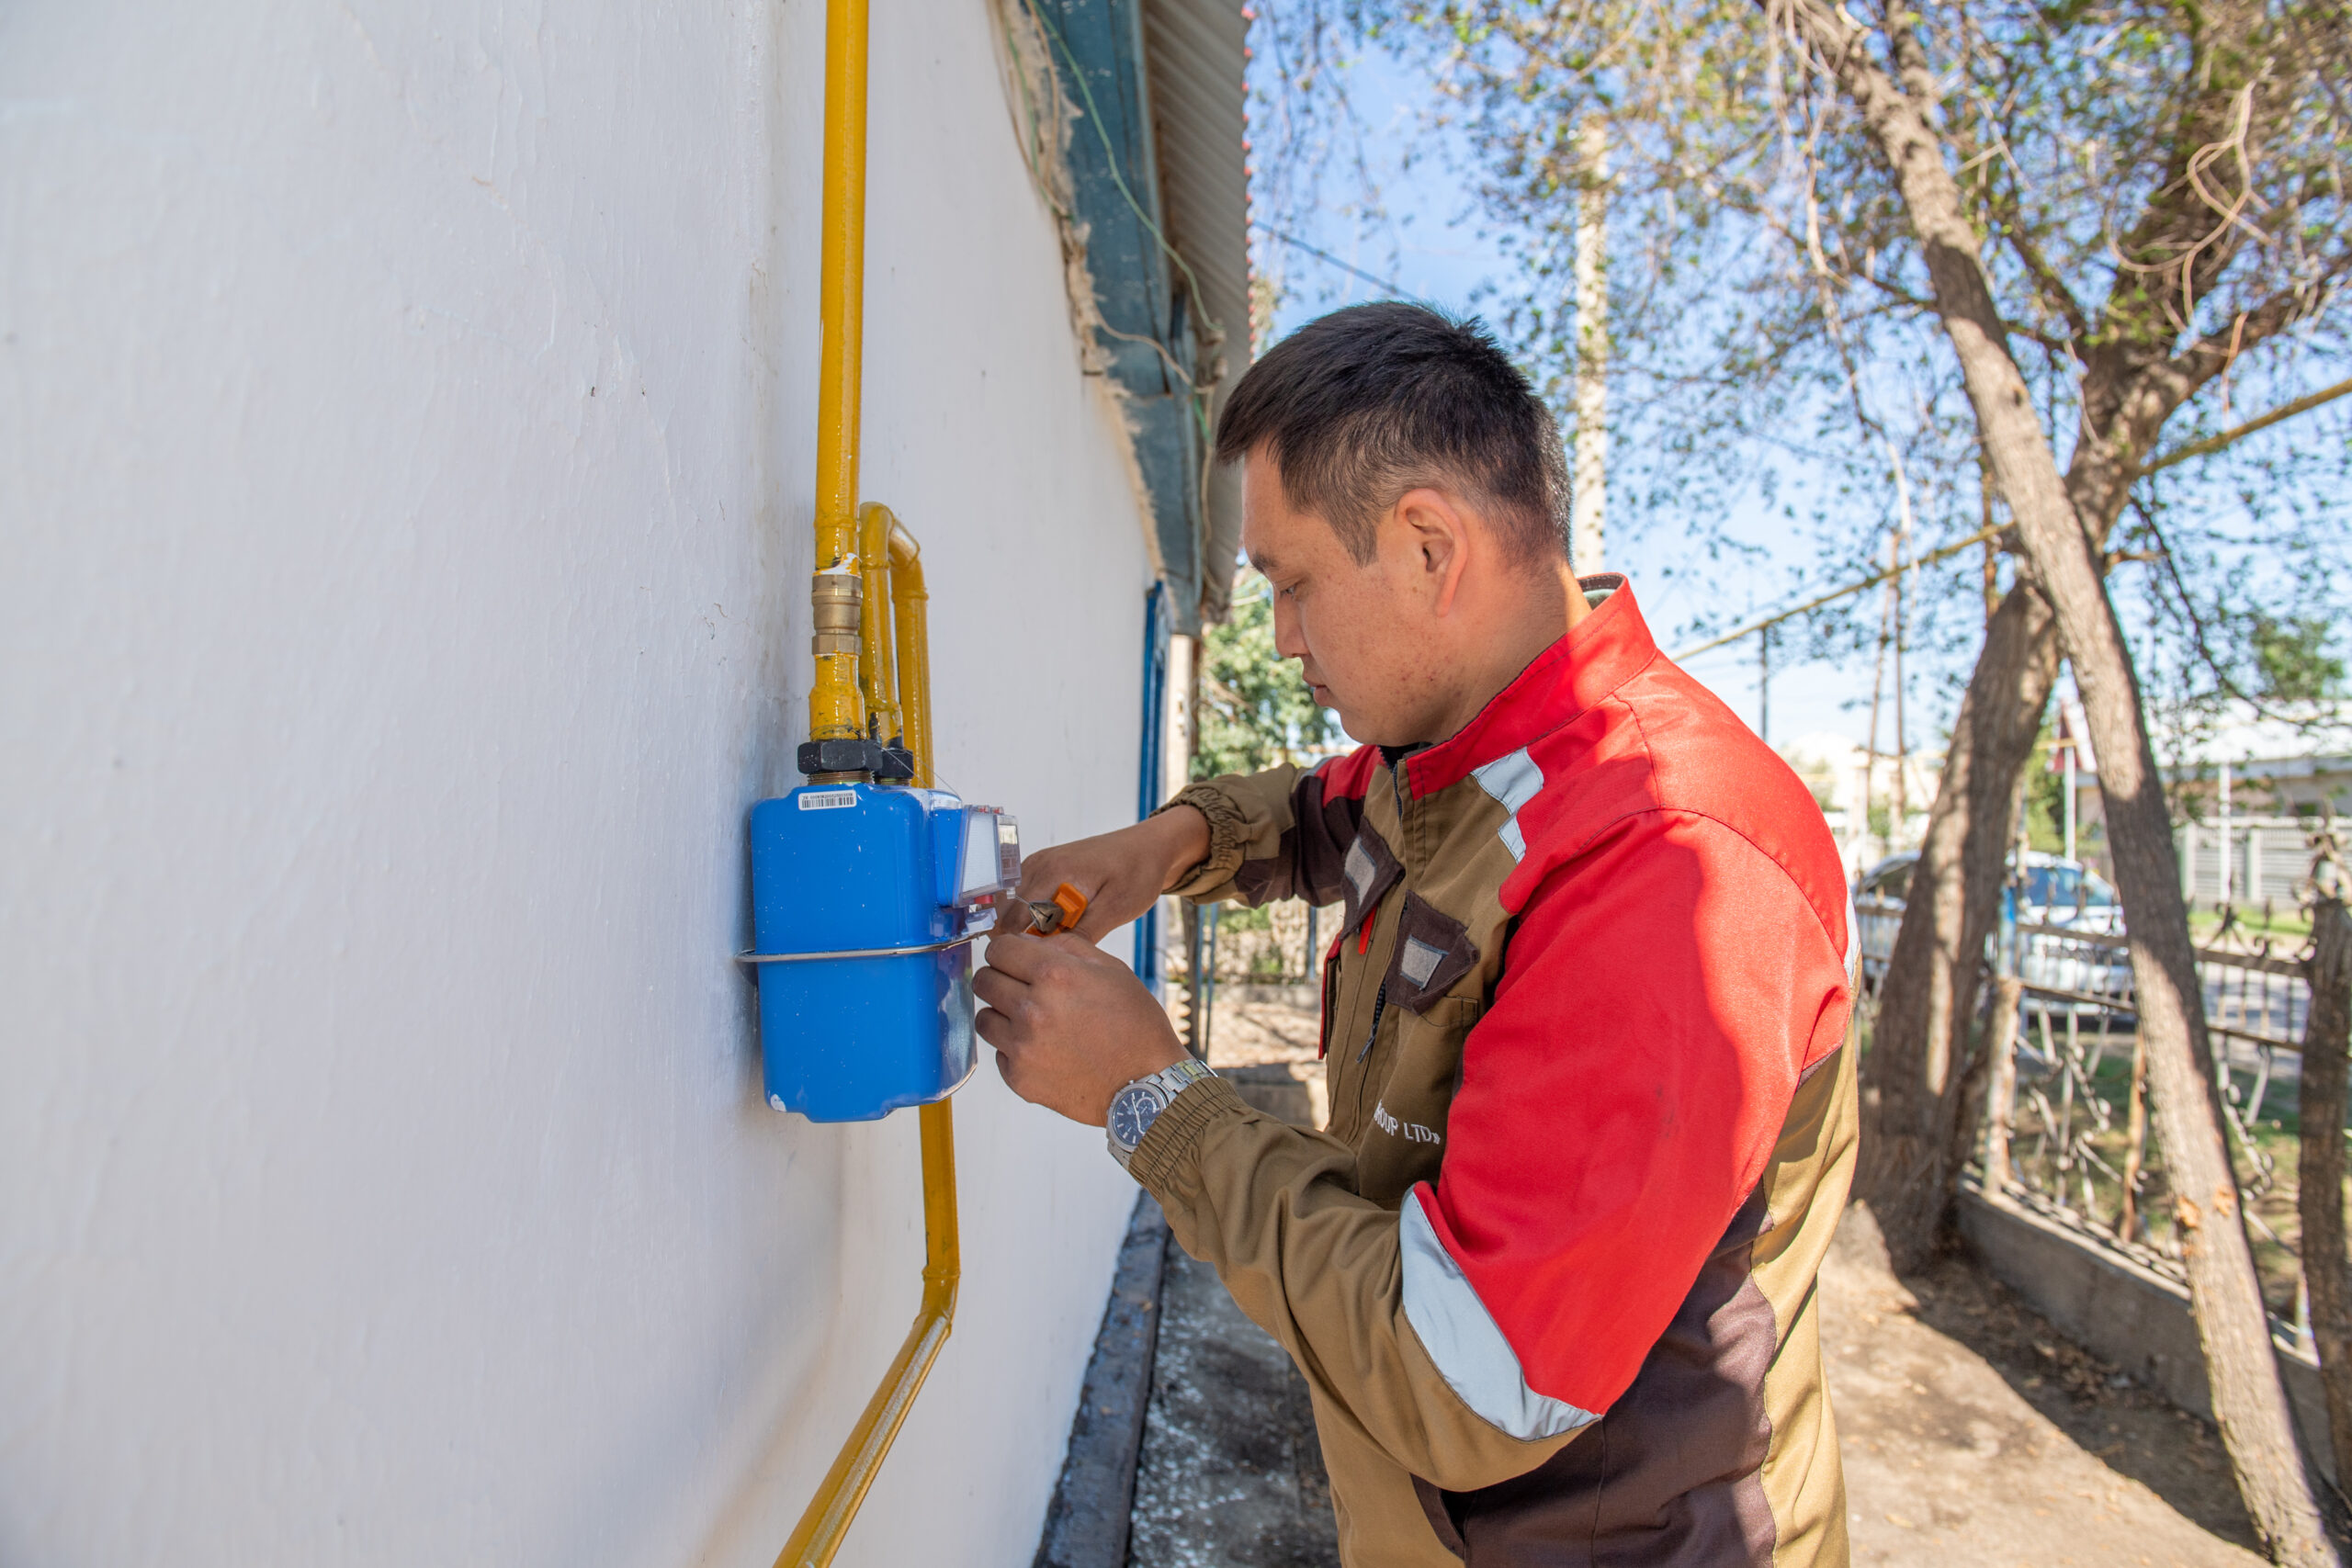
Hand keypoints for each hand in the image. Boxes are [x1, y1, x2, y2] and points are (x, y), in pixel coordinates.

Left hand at [975, 928, 1187, 1125]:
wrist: (1145, 1085)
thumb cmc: (1135, 1026)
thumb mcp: (1111, 969)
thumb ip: (1066, 947)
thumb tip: (1030, 942)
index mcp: (1054, 975)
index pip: (998, 949)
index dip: (1007, 951)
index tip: (1015, 959)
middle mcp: (1032, 1009)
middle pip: (983, 981)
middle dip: (1000, 978)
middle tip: (1021, 988)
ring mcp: (1022, 1046)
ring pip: (984, 1018)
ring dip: (1002, 1015)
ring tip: (1033, 1021)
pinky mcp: (1019, 1077)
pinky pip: (998, 1052)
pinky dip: (1014, 1049)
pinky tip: (1044, 1049)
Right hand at [1013, 805, 1209, 941]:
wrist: (1147, 847)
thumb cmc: (1137, 873)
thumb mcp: (1115, 908)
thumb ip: (1082, 932)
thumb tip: (1052, 956)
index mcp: (1055, 873)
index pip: (1015, 919)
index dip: (1020, 946)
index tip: (1039, 965)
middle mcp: (1039, 864)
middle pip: (1007, 913)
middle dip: (1022, 939)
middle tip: (1052, 955)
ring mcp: (1039, 862)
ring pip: (1013, 906)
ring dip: (1027, 927)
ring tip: (1057, 939)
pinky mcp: (1043, 866)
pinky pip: (1024, 896)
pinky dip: (1034, 914)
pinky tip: (1058, 925)